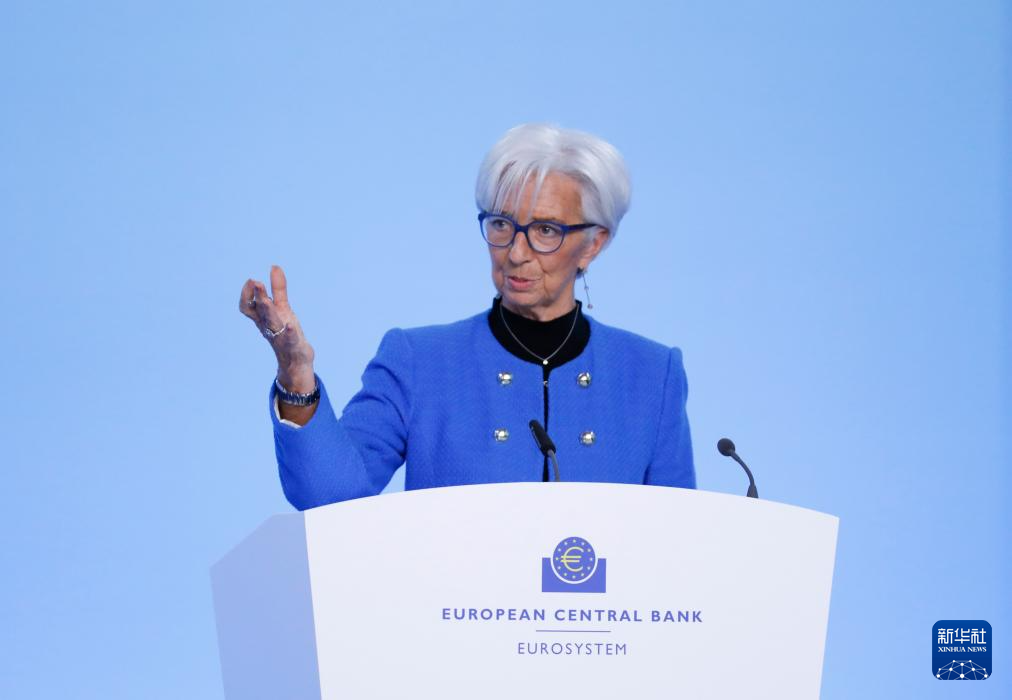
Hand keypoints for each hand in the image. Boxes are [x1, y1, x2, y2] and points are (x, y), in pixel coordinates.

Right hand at [239, 265, 315, 391]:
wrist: (295, 361)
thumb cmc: (285, 332)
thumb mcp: (282, 308)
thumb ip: (278, 289)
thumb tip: (274, 266)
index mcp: (263, 318)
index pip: (247, 306)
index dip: (247, 294)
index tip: (251, 280)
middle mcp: (268, 326)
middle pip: (258, 310)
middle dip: (257, 296)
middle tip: (255, 281)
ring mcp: (279, 335)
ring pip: (271, 322)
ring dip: (268, 310)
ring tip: (267, 300)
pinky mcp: (293, 344)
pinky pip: (289, 339)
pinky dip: (289, 332)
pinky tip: (291, 326)